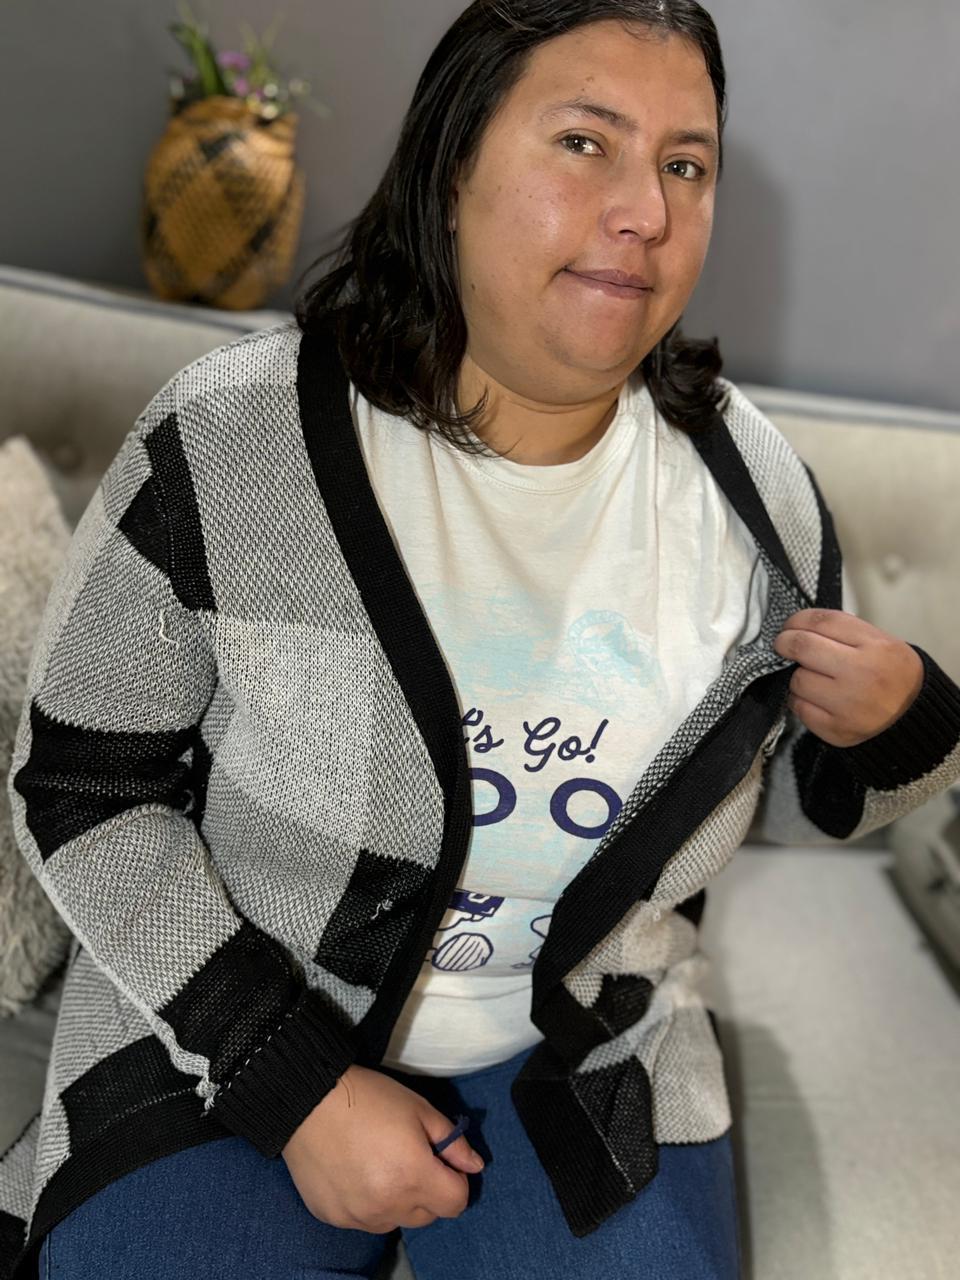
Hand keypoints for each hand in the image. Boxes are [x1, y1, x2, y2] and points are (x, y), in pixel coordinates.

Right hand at [281, 1064, 483, 1232]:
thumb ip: (452, 1141)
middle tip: (410, 1157)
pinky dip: (368, 1203)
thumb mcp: (419, 1109)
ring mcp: (358, 1217)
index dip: (455, 1180)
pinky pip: (364, 1220)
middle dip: (429, 1191)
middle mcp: (388, 1206)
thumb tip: (474, 1166)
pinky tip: (356, 1172)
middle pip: (428, 1216)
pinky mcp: (334, 1218)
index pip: (456, 1203)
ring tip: (380, 1164)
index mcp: (414, 1177)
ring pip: (396, 1220)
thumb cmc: (369, 1098)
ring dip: (398, 1200)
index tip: (442, 1160)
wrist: (308, 1100)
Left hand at [772, 609, 923, 748]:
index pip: (822, 622)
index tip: (790, 625)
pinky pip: (799, 707)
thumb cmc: (893, 675)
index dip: (797, 620)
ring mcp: (848, 704)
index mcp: (875, 646)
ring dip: (796, 676)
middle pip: (802, 647)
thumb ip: (843, 632)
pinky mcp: (837, 729)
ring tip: (810, 676)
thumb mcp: (881, 642)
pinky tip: (814, 698)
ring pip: (797, 680)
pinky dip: (800, 700)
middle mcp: (862, 674)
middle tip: (783, 644)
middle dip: (784, 643)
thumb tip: (797, 628)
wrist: (914, 717)